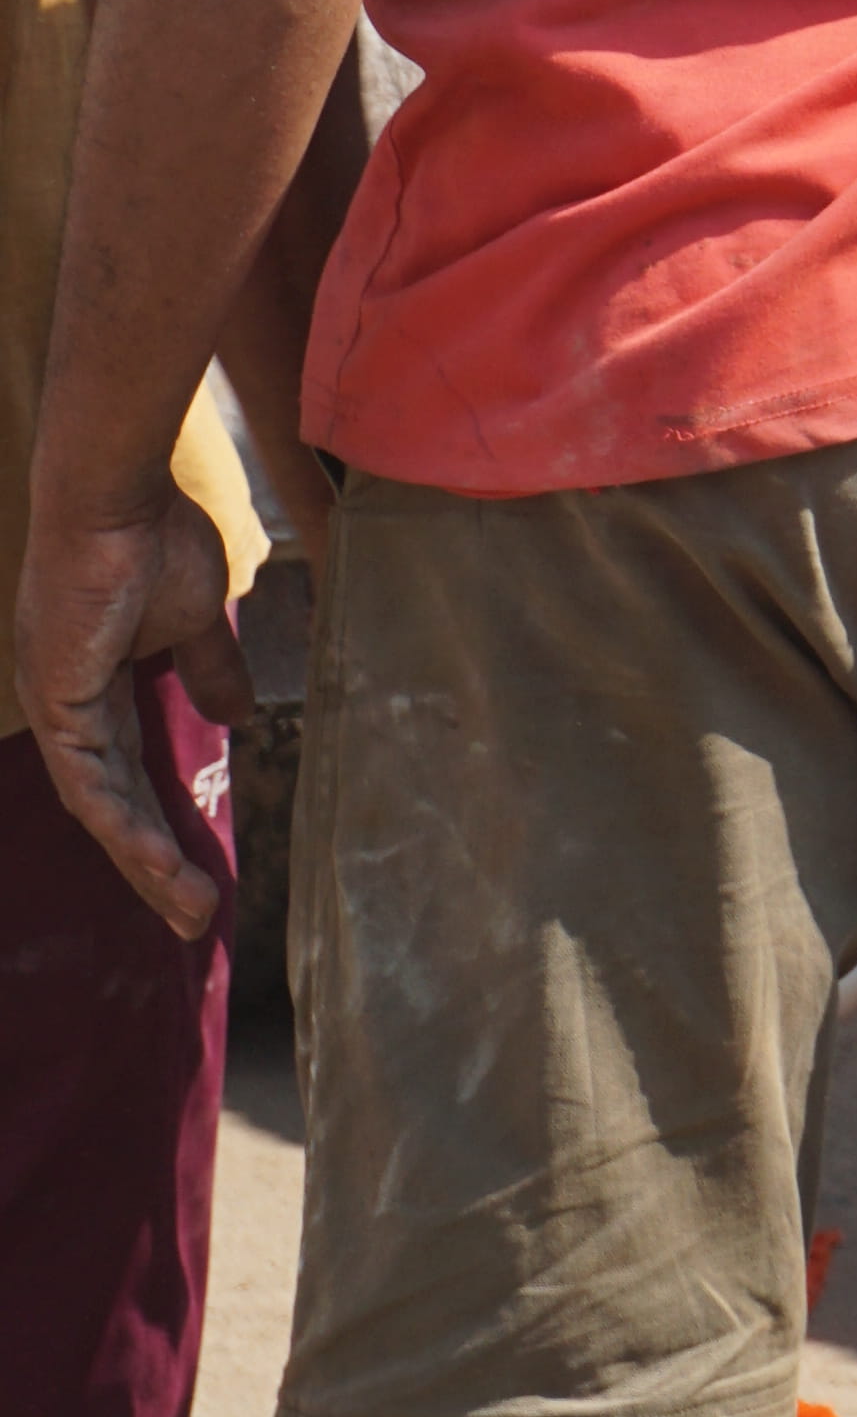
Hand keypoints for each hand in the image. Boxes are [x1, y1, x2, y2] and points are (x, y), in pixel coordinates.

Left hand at [17, 486, 249, 935]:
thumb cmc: (155, 540)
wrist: (118, 500)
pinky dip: (127, 831)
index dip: (162, 820)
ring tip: (191, 911)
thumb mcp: (199, 617)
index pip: (131, 771)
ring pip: (103, 812)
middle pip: (114, 807)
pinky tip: (160, 865)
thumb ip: (210, 669)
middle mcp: (69, 709)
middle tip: (195, 917)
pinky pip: (91, 789)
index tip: (201, 867)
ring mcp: (58, 713)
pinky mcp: (57, 711)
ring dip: (146, 865)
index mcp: (97, 685)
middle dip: (155, 865)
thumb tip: (239, 717)